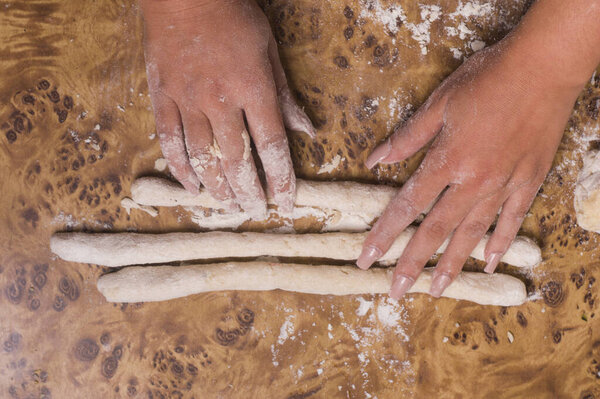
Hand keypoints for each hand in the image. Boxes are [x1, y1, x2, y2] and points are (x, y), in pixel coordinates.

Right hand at [140, 0, 313, 217]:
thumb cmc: (233, 16)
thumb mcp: (269, 49)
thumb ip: (285, 95)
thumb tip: (307, 131)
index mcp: (253, 89)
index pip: (271, 146)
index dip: (281, 179)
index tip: (286, 204)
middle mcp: (220, 102)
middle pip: (237, 160)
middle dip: (250, 192)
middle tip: (256, 212)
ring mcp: (187, 101)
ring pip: (203, 157)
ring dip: (218, 187)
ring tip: (229, 206)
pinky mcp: (162, 97)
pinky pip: (169, 141)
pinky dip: (180, 168)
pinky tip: (192, 188)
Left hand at [357, 34, 592, 298]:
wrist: (544, 67)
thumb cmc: (487, 79)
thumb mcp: (439, 103)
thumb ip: (407, 137)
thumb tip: (375, 159)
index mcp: (446, 160)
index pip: (407, 206)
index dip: (383, 234)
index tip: (366, 258)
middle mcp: (473, 181)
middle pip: (435, 231)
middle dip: (412, 264)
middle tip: (396, 293)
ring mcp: (503, 185)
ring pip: (472, 234)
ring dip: (452, 264)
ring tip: (437, 290)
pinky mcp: (529, 182)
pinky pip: (511, 220)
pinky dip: (499, 244)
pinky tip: (488, 264)